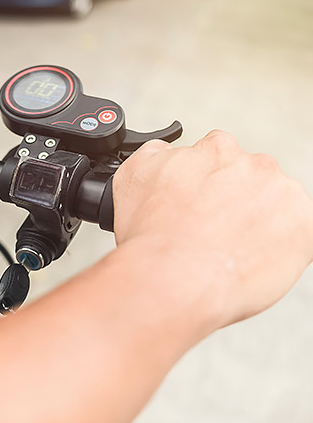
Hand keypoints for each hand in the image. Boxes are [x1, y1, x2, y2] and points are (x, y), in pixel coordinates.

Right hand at [112, 131, 312, 326]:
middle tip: (210, 230)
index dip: (204, 184)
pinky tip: (249, 259)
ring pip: (274, 206)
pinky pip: (297, 234)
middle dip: (233, 201)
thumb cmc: (152, 237)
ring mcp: (282, 195)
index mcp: (215, 149)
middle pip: (248, 180)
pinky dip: (279, 246)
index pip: (218, 157)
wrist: (174, 277)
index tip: (196, 204)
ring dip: (257, 222)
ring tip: (228, 250)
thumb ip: (155, 155)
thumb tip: (165, 151)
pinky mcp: (304, 227)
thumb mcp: (131, 178)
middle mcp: (253, 164)